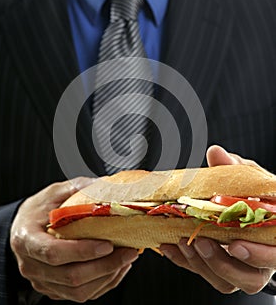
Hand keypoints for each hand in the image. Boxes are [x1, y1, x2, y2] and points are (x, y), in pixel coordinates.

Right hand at [10, 178, 137, 301]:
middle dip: (105, 266)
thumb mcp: (53, 192)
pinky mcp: (53, 289)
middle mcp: (31, 266)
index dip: (82, 251)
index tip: (108, 244)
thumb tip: (104, 184)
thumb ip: (76, 188)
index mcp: (27, 240)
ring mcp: (42, 281)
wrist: (23, 227)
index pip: (53, 253)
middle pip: (70, 277)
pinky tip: (117, 268)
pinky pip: (81, 295)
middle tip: (128, 252)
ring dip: (108, 277)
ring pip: (78, 292)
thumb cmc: (38, 209)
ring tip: (127, 259)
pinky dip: (103, 284)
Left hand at [160, 145, 275, 293]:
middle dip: (222, 263)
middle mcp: (260, 257)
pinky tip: (169, 247)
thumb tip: (215, 152)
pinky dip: (184, 262)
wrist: (242, 208)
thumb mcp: (246, 177)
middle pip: (249, 278)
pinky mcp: (218, 268)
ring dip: (201, 264)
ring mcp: (239, 266)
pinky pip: (204, 273)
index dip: (259, 254)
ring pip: (225, 281)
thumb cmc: (250, 194)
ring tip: (183, 242)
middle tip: (201, 242)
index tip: (235, 245)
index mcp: (273, 236)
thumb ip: (234, 168)